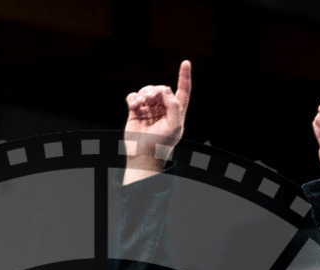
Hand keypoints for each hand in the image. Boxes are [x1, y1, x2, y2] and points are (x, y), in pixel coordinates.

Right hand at [123, 59, 191, 184]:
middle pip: (161, 89)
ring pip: (147, 92)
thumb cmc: (161, 145)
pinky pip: (134, 98)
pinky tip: (134, 105)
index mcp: (176, 112)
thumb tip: (164, 90)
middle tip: (151, 98)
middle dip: (156, 90)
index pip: (183, 91)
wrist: (143, 156)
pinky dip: (133, 98)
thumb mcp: (175, 126)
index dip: (184, 77)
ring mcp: (149, 111)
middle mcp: (163, 110)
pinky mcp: (135, 113)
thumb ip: (174, 106)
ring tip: (141, 103)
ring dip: (144, 93)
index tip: (186, 63)